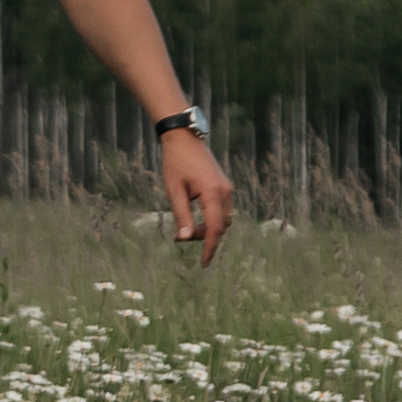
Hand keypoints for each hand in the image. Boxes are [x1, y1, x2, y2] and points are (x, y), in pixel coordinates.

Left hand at [159, 127, 233, 264]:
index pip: (214, 229)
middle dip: (203, 237)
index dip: (209, 248)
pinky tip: (194, 218)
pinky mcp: (224, 186)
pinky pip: (221, 210)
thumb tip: (183, 238)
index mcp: (213, 193)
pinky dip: (210, 219)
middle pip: (219, 226)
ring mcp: (227, 188)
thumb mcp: (174, 191)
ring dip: (207, 228)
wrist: (183, 137)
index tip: (203, 264)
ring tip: (185, 227)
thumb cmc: (175, 162)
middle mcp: (225, 192)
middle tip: (180, 235)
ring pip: (222, 219)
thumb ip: (181, 215)